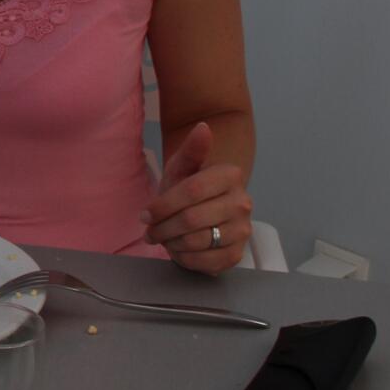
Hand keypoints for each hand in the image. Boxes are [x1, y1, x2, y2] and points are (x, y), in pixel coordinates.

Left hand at [141, 122, 252, 275]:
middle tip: (151, 231)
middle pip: (191, 219)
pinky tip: (179, 249)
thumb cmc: (187, 187)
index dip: (163, 205)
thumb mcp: (182, 167)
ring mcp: (243, 230)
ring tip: (165, 238)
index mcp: (230, 176)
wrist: (204, 209)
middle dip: (163, 228)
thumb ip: (191, 149)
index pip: (191, 191)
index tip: (146, 214)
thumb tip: (202, 127)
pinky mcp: (238, 254)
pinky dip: (186, 259)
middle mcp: (243, 202)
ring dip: (172, 243)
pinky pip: (206, 262)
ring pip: (196, 242)